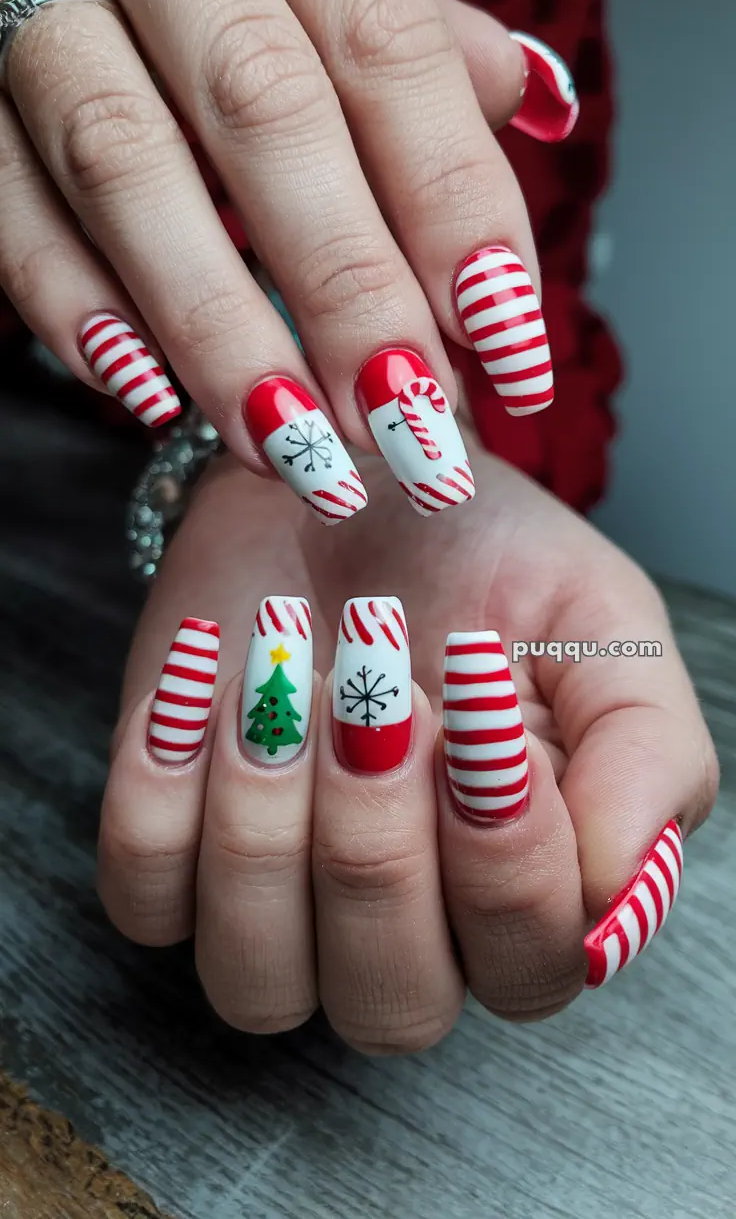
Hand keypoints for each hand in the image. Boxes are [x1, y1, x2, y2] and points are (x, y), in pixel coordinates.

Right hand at [0, 0, 575, 520]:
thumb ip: (406, 28)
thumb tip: (533, 105)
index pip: (382, 41)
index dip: (452, 199)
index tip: (506, 339)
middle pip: (262, 107)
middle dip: (347, 286)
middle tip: (407, 426)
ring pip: (122, 162)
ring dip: (217, 325)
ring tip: (296, 446)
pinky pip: (2, 197)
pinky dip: (72, 303)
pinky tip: (148, 393)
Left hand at [98, 437, 717, 1050]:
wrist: (344, 478)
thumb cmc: (482, 559)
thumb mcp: (603, 626)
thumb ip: (644, 757)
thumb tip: (612, 898)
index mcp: (529, 893)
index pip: (531, 964)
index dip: (505, 854)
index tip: (481, 703)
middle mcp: (407, 932)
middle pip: (392, 1002)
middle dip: (377, 841)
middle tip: (378, 688)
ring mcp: (279, 909)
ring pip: (258, 979)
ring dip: (267, 820)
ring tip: (285, 671)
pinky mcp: (172, 856)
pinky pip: (145, 900)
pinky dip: (163, 789)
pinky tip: (203, 684)